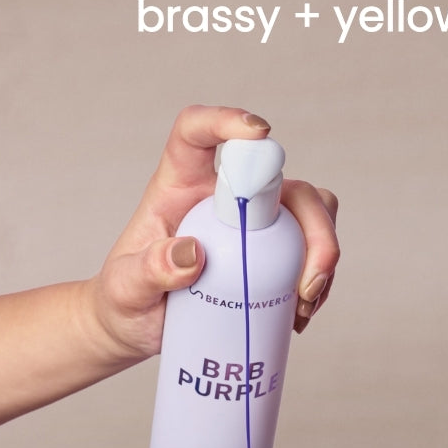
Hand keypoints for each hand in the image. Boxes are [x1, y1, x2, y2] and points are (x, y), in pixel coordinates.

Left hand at [86, 105, 339, 364]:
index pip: (197, 134)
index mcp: (180, 186)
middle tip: (308, 282)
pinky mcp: (271, 253)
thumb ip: (149, 270)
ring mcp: (254, 224)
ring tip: (305, 302)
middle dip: (312, 225)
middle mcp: (224, 197)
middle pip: (284, 182)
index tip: (260, 133)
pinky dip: (318, 280)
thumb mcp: (125, 289)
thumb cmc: (125, 299)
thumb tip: (191, 254)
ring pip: (309, 212)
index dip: (225, 122)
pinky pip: (311, 251)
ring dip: (322, 254)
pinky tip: (302, 312)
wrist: (137, 326)